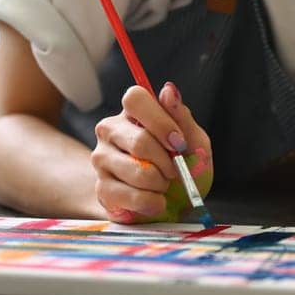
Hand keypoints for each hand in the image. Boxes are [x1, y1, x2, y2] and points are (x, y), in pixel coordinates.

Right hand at [91, 80, 213, 223]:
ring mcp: (102, 158)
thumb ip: (182, 117)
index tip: (179, 142)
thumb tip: (169, 90)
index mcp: (133, 112)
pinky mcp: (101, 188)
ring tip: (163, 185)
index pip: (135, 98)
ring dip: (161, 184)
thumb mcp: (193, 141)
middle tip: (175, 171)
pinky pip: (130, 196)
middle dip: (167, 162)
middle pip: (139, 141)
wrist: (171, 204)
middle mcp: (110, 130)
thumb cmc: (182, 165)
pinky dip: (152, 202)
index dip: (160, 121)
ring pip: (136, 171)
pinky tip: (156, 201)